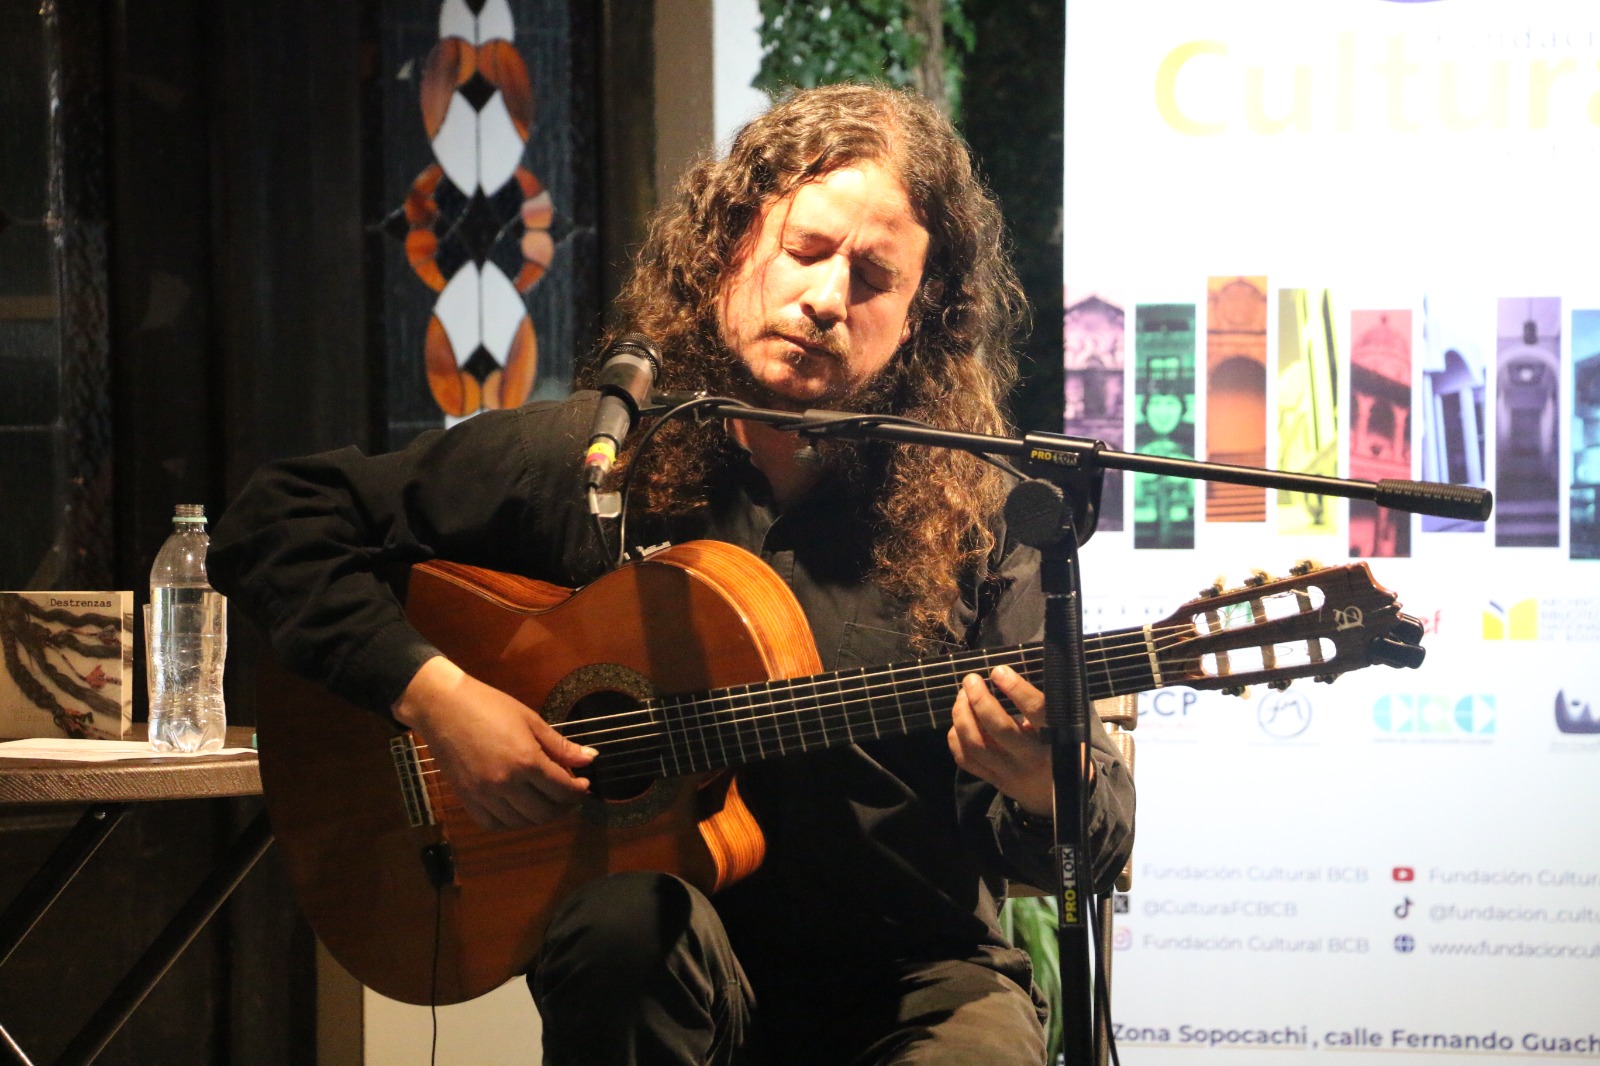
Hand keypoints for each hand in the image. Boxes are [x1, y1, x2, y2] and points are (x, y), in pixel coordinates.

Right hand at [393, 656, 595, 830]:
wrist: (442, 707)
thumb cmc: (489, 706)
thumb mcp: (531, 720)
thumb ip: (560, 746)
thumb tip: (591, 758)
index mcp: (526, 761)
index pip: (562, 790)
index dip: (578, 791)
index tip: (584, 784)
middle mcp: (506, 784)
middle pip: (545, 812)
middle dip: (564, 806)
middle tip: (568, 794)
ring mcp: (484, 795)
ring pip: (522, 823)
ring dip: (540, 816)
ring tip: (546, 800)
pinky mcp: (467, 800)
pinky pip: (494, 824)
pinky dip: (512, 822)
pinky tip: (519, 808)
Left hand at [948, 665, 1090, 817]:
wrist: (1057, 799)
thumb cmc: (1060, 750)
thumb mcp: (1065, 729)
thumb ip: (1041, 708)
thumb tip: (1007, 676)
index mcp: (1056, 740)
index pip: (1037, 711)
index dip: (1016, 689)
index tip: (998, 671)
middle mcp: (1031, 758)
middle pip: (999, 729)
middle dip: (980, 700)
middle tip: (970, 680)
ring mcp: (1010, 773)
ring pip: (976, 745)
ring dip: (962, 717)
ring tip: (962, 697)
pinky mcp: (994, 782)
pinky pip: (966, 760)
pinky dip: (956, 738)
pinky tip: (958, 722)